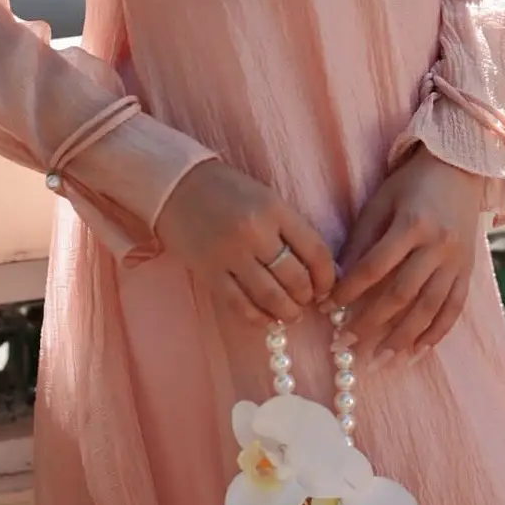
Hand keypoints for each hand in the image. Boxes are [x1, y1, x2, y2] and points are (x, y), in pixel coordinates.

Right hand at [154, 159, 336, 328]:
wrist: (177, 186)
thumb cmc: (228, 191)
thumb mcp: (267, 199)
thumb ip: (291, 230)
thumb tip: (317, 271)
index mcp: (275, 210)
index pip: (316, 251)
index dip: (327, 277)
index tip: (326, 288)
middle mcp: (255, 233)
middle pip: (295, 279)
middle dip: (307, 297)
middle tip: (306, 301)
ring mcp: (230, 254)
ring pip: (271, 297)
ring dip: (287, 313)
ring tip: (290, 314)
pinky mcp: (209, 272)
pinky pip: (240, 305)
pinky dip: (258, 318)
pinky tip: (266, 318)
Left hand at [323, 146, 487, 363]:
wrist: (462, 169)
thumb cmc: (412, 183)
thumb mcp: (381, 201)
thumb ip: (362, 239)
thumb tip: (338, 277)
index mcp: (412, 223)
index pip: (376, 266)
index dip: (351, 290)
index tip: (328, 309)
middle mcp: (438, 245)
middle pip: (403, 293)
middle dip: (372, 322)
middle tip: (347, 344)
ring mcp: (457, 261)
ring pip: (430, 307)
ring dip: (404, 337)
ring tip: (381, 359)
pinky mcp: (468, 271)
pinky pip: (454, 308)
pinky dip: (437, 332)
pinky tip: (417, 351)